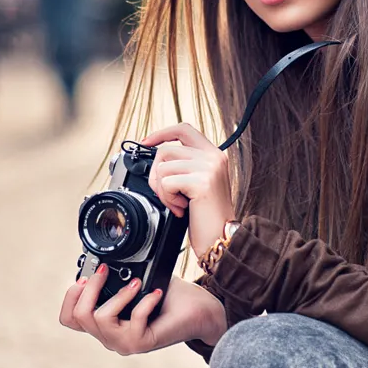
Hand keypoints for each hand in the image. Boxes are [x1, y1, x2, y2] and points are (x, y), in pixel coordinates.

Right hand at [58, 271, 227, 354]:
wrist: (200, 311)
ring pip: (100, 319)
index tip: (85, 277)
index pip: (69, 319)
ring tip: (136, 283)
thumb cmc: (169, 296)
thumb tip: (100, 263)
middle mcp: (110, 337)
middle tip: (104, 270)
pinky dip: (144, 302)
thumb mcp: (135, 281)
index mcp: (105, 323)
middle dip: (89, 288)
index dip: (70, 296)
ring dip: (117, 295)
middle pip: (79, 317)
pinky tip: (155, 293)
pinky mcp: (142, 344)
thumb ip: (115, 278)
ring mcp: (124, 343)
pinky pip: (133, 320)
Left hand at [140, 123, 234, 260]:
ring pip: (163, 167)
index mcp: (214, 154)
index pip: (184, 129)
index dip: (162, 133)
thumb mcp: (199, 183)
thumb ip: (185, 166)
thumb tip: (157, 156)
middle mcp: (213, 157)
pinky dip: (168, 199)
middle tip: (167, 194)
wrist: (221, 237)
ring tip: (178, 203)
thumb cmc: (208, 216)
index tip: (146, 142)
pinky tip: (182, 209)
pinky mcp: (202, 182)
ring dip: (163, 190)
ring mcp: (209, 168)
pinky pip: (167, 183)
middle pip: (166, 150)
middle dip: (157, 175)